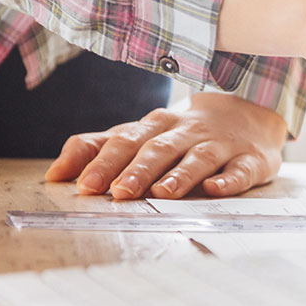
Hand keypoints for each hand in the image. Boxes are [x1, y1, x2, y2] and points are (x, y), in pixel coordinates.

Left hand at [45, 93, 286, 198]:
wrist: (249, 112)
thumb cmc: (184, 132)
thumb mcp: (140, 134)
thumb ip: (96, 149)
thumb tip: (54, 174)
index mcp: (155, 127)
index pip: (126, 142)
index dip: (105, 162)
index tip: (85, 184)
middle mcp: (186, 133)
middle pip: (159, 149)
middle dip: (138, 170)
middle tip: (119, 192)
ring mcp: (220, 145)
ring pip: (197, 158)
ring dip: (180, 175)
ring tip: (162, 193)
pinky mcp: (250, 159)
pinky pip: (240, 170)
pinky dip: (228, 180)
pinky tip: (215, 189)